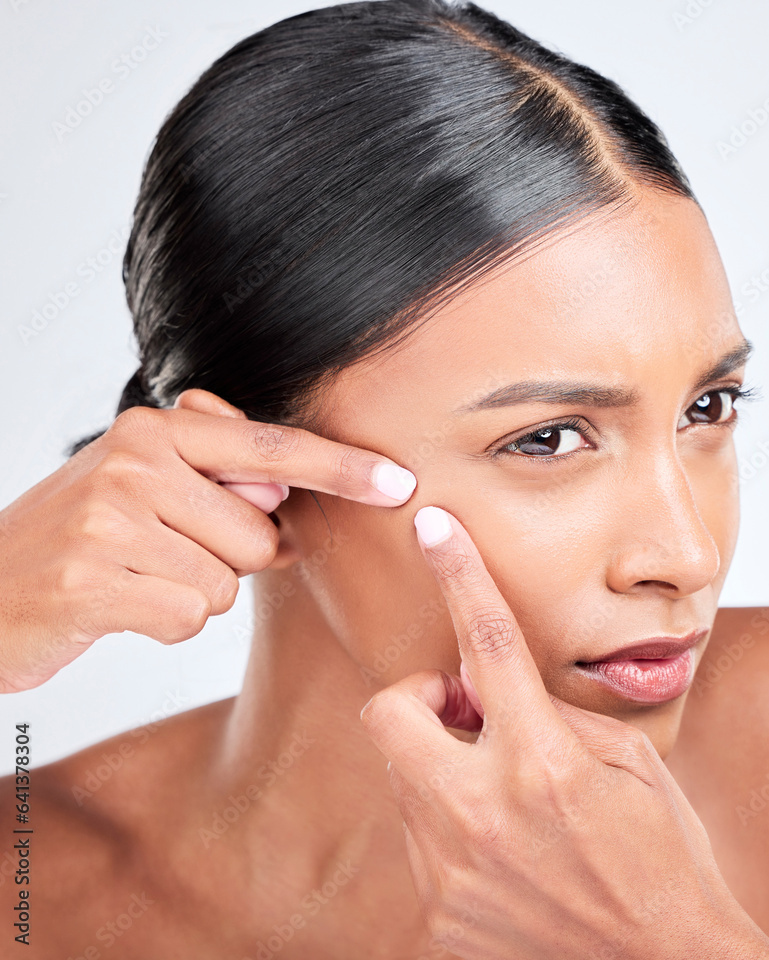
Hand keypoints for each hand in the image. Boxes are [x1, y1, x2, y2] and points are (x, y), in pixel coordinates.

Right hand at [0, 390, 416, 692]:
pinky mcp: (92, 582)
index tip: (398, 483)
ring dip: (193, 593)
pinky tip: (119, 606)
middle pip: (260, 535)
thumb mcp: (145, 486)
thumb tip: (283, 495)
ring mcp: (109, 520)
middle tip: (162, 553)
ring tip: (135, 576)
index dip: (340, 468)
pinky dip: (166, 623)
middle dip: (230, 559)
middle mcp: (135, 462)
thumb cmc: (85, 536)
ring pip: (227, 582)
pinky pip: (189, 617)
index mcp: (158, 430)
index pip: (272, 448)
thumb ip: (219, 477)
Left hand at [360, 506, 768, 959]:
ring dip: (442, 765)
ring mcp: (452, 871)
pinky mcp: (438, 917)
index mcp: (543, 763)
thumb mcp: (628, 764)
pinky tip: (505, 853)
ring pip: (404, 775)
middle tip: (467, 716)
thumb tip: (487, 682)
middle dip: (419, 698)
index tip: (432, 525)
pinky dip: (452, 827)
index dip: (460, 573)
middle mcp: (483, 814)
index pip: (490, 642)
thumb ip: (553, 713)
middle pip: (388, 710)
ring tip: (504, 796)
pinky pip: (420, 839)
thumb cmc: (663, 856)